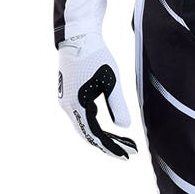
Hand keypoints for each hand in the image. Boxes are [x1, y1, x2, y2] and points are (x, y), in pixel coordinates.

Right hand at [58, 33, 136, 158]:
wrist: (78, 37)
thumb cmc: (96, 57)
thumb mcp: (112, 82)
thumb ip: (118, 106)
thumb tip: (124, 128)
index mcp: (77, 105)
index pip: (95, 135)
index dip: (111, 147)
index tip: (126, 156)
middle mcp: (67, 106)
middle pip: (88, 133)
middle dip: (108, 144)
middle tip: (128, 152)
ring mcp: (65, 100)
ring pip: (84, 125)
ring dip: (102, 135)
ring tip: (121, 142)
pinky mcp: (68, 94)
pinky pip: (81, 115)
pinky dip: (95, 124)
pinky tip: (108, 127)